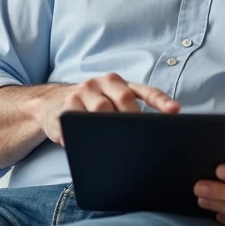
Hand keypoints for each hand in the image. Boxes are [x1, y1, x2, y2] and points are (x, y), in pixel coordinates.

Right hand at [37, 73, 179, 145]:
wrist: (50, 103)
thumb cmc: (89, 104)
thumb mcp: (109, 99)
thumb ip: (130, 107)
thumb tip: (160, 124)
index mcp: (114, 81)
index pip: (142, 90)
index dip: (160, 100)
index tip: (175, 111)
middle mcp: (97, 83)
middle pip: (123, 98)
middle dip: (135, 117)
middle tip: (145, 135)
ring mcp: (80, 95)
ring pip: (101, 110)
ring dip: (113, 127)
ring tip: (122, 142)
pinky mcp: (64, 111)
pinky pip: (79, 124)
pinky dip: (87, 136)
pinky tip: (93, 144)